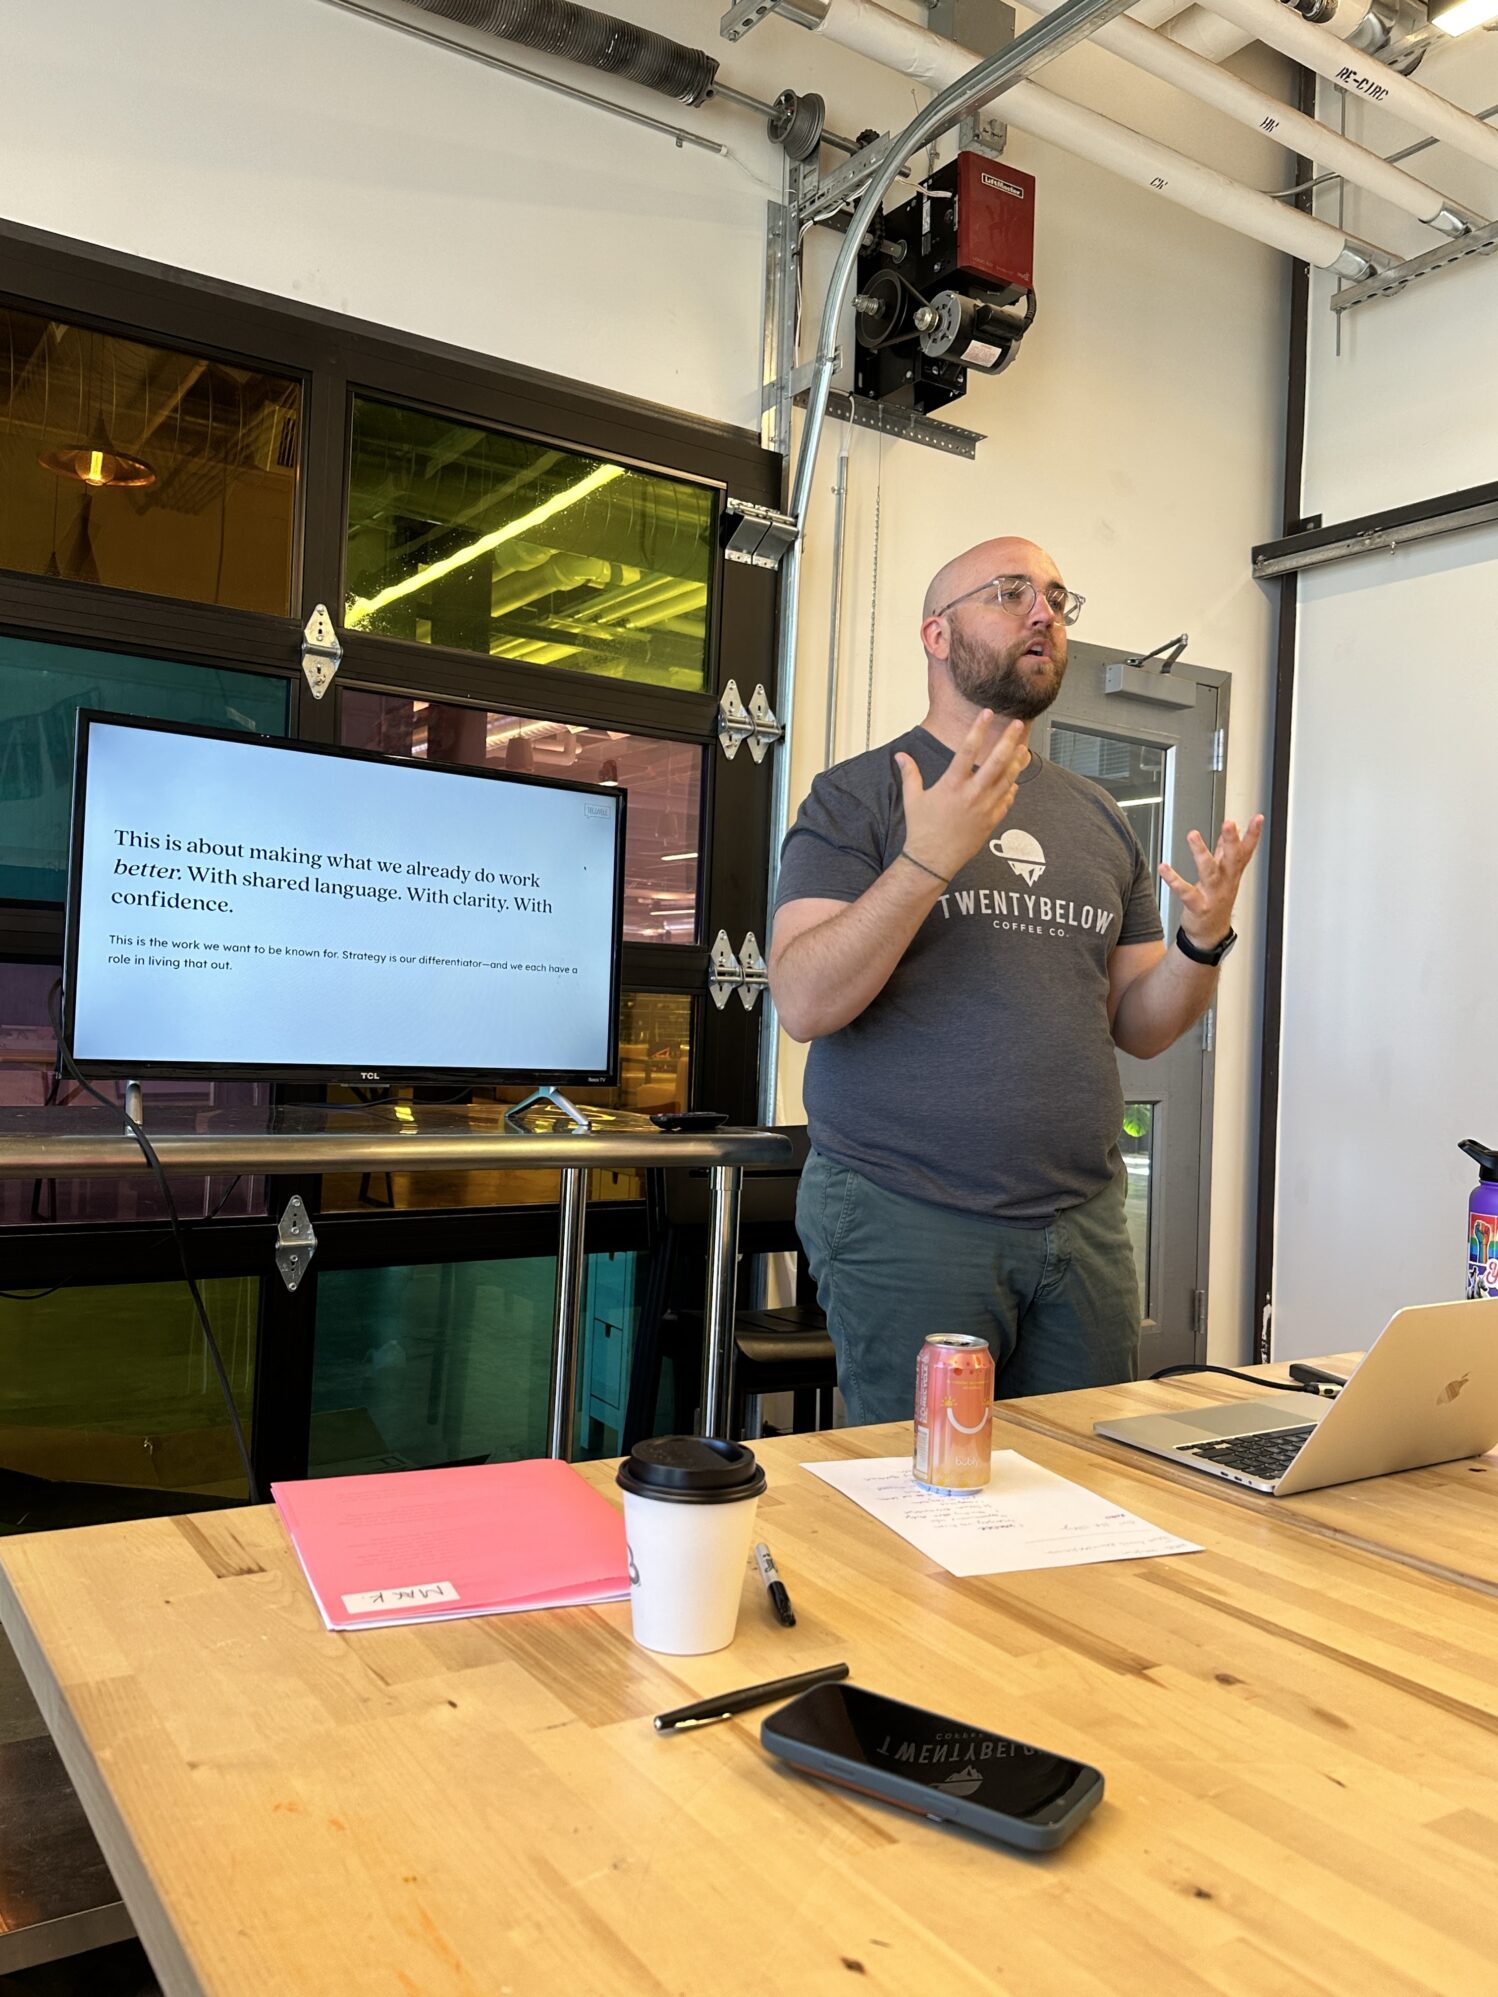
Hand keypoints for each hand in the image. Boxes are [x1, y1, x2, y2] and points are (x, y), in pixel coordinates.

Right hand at [894, 712, 1026, 882]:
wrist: (932, 860)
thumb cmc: (921, 830)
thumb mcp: (912, 799)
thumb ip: (909, 774)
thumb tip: (900, 757)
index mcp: (951, 785)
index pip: (967, 750)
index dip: (978, 729)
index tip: (986, 714)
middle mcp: (971, 794)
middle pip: (996, 762)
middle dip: (1008, 741)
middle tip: (1016, 725)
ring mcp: (984, 808)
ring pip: (1007, 780)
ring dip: (1016, 762)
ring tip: (1023, 748)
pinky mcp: (991, 822)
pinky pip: (1006, 801)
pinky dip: (1011, 789)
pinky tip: (1015, 781)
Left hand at [1160, 815, 1263, 948]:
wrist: (1209, 934)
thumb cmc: (1216, 901)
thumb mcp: (1225, 875)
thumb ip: (1225, 851)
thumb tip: (1231, 832)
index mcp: (1232, 873)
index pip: (1246, 851)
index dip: (1253, 835)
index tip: (1258, 818)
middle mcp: (1225, 882)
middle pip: (1232, 859)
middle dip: (1231, 841)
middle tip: (1229, 823)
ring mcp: (1213, 894)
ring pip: (1209, 872)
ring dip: (1201, 853)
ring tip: (1193, 835)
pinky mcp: (1198, 906)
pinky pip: (1186, 892)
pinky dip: (1174, 880)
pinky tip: (1165, 867)